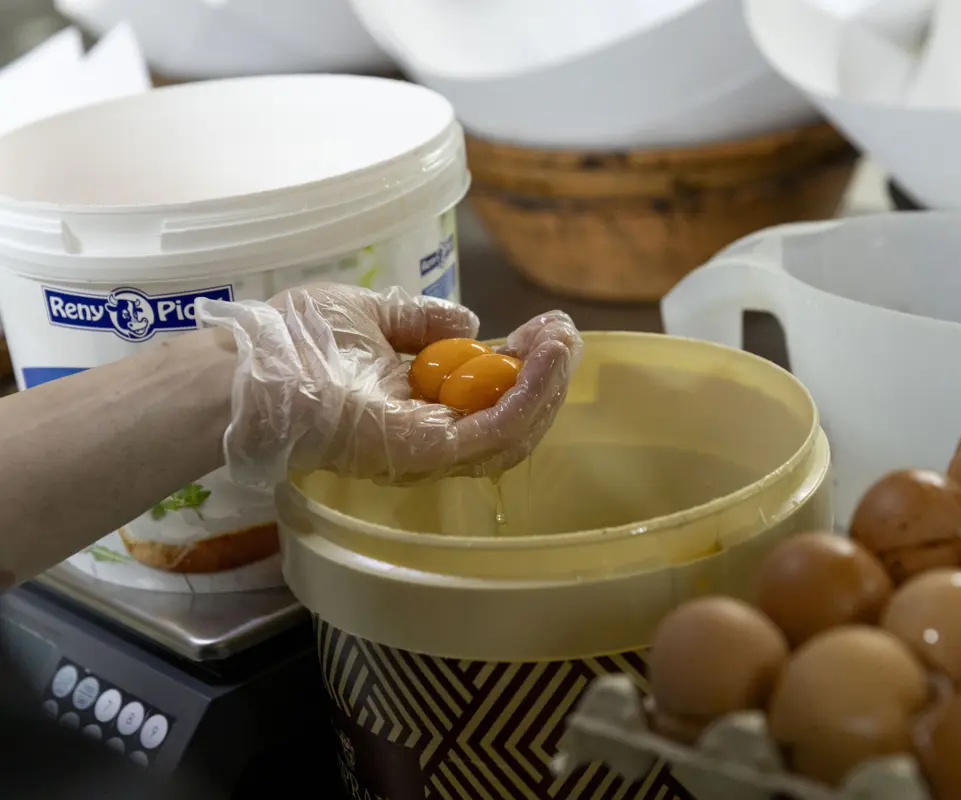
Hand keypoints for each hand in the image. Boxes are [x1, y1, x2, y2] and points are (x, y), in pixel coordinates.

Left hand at [194, 284, 581, 486]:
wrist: (249, 370)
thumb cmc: (294, 342)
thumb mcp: (369, 314)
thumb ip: (419, 321)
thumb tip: (469, 322)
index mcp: (415, 408)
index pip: (485, 400)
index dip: (520, 366)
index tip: (544, 329)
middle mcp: (428, 437)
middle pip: (509, 420)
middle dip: (544, 376)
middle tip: (564, 334)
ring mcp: (430, 450)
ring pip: (513, 430)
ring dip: (547, 385)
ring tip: (564, 341)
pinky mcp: (428, 452)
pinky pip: (496, 432)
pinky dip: (529, 395)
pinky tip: (546, 358)